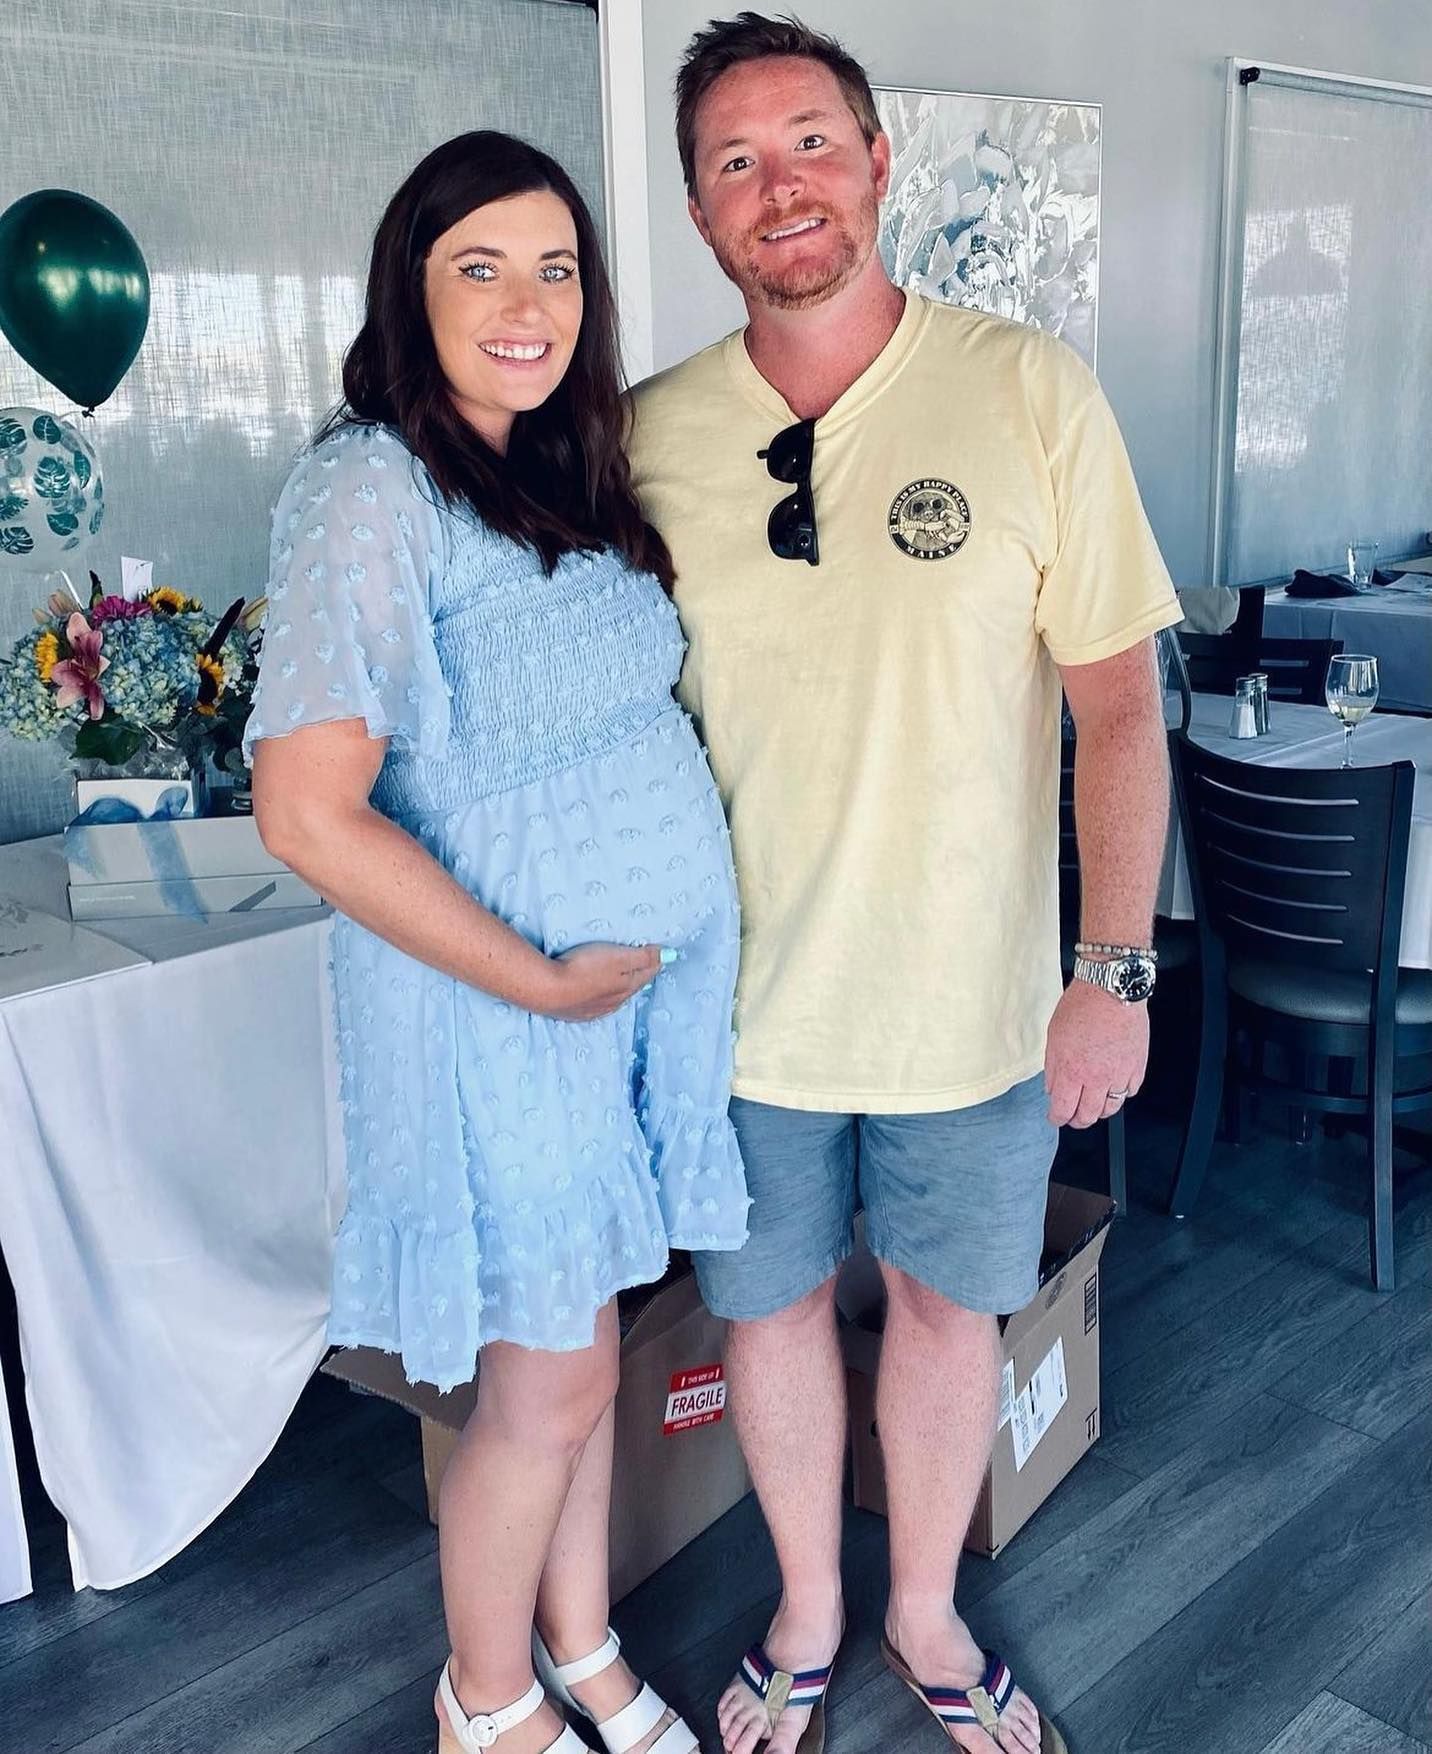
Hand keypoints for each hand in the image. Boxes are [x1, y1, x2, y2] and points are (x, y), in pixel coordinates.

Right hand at [533, 942, 665, 1021]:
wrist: (546, 989)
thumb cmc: (583, 969)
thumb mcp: (618, 958)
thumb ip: (643, 956)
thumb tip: (668, 955)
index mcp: (626, 988)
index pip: (647, 972)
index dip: (654, 961)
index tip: (659, 952)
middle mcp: (613, 1003)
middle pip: (631, 986)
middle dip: (638, 976)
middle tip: (643, 965)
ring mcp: (593, 1010)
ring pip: (613, 998)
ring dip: (618, 988)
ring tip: (620, 978)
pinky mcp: (573, 1013)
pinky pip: (594, 1005)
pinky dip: (599, 997)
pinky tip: (594, 994)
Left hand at [1044, 978, 1148, 1127]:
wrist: (1112, 990)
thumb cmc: (1082, 1006)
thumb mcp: (1054, 1036)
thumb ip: (1053, 1067)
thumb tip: (1053, 1088)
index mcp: (1072, 1071)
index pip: (1063, 1110)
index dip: (1057, 1118)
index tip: (1056, 1117)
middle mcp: (1097, 1078)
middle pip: (1088, 1115)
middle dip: (1078, 1120)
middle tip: (1074, 1117)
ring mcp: (1120, 1074)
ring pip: (1111, 1109)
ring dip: (1100, 1111)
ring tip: (1093, 1106)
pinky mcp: (1137, 1067)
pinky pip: (1130, 1092)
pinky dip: (1121, 1093)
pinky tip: (1114, 1087)